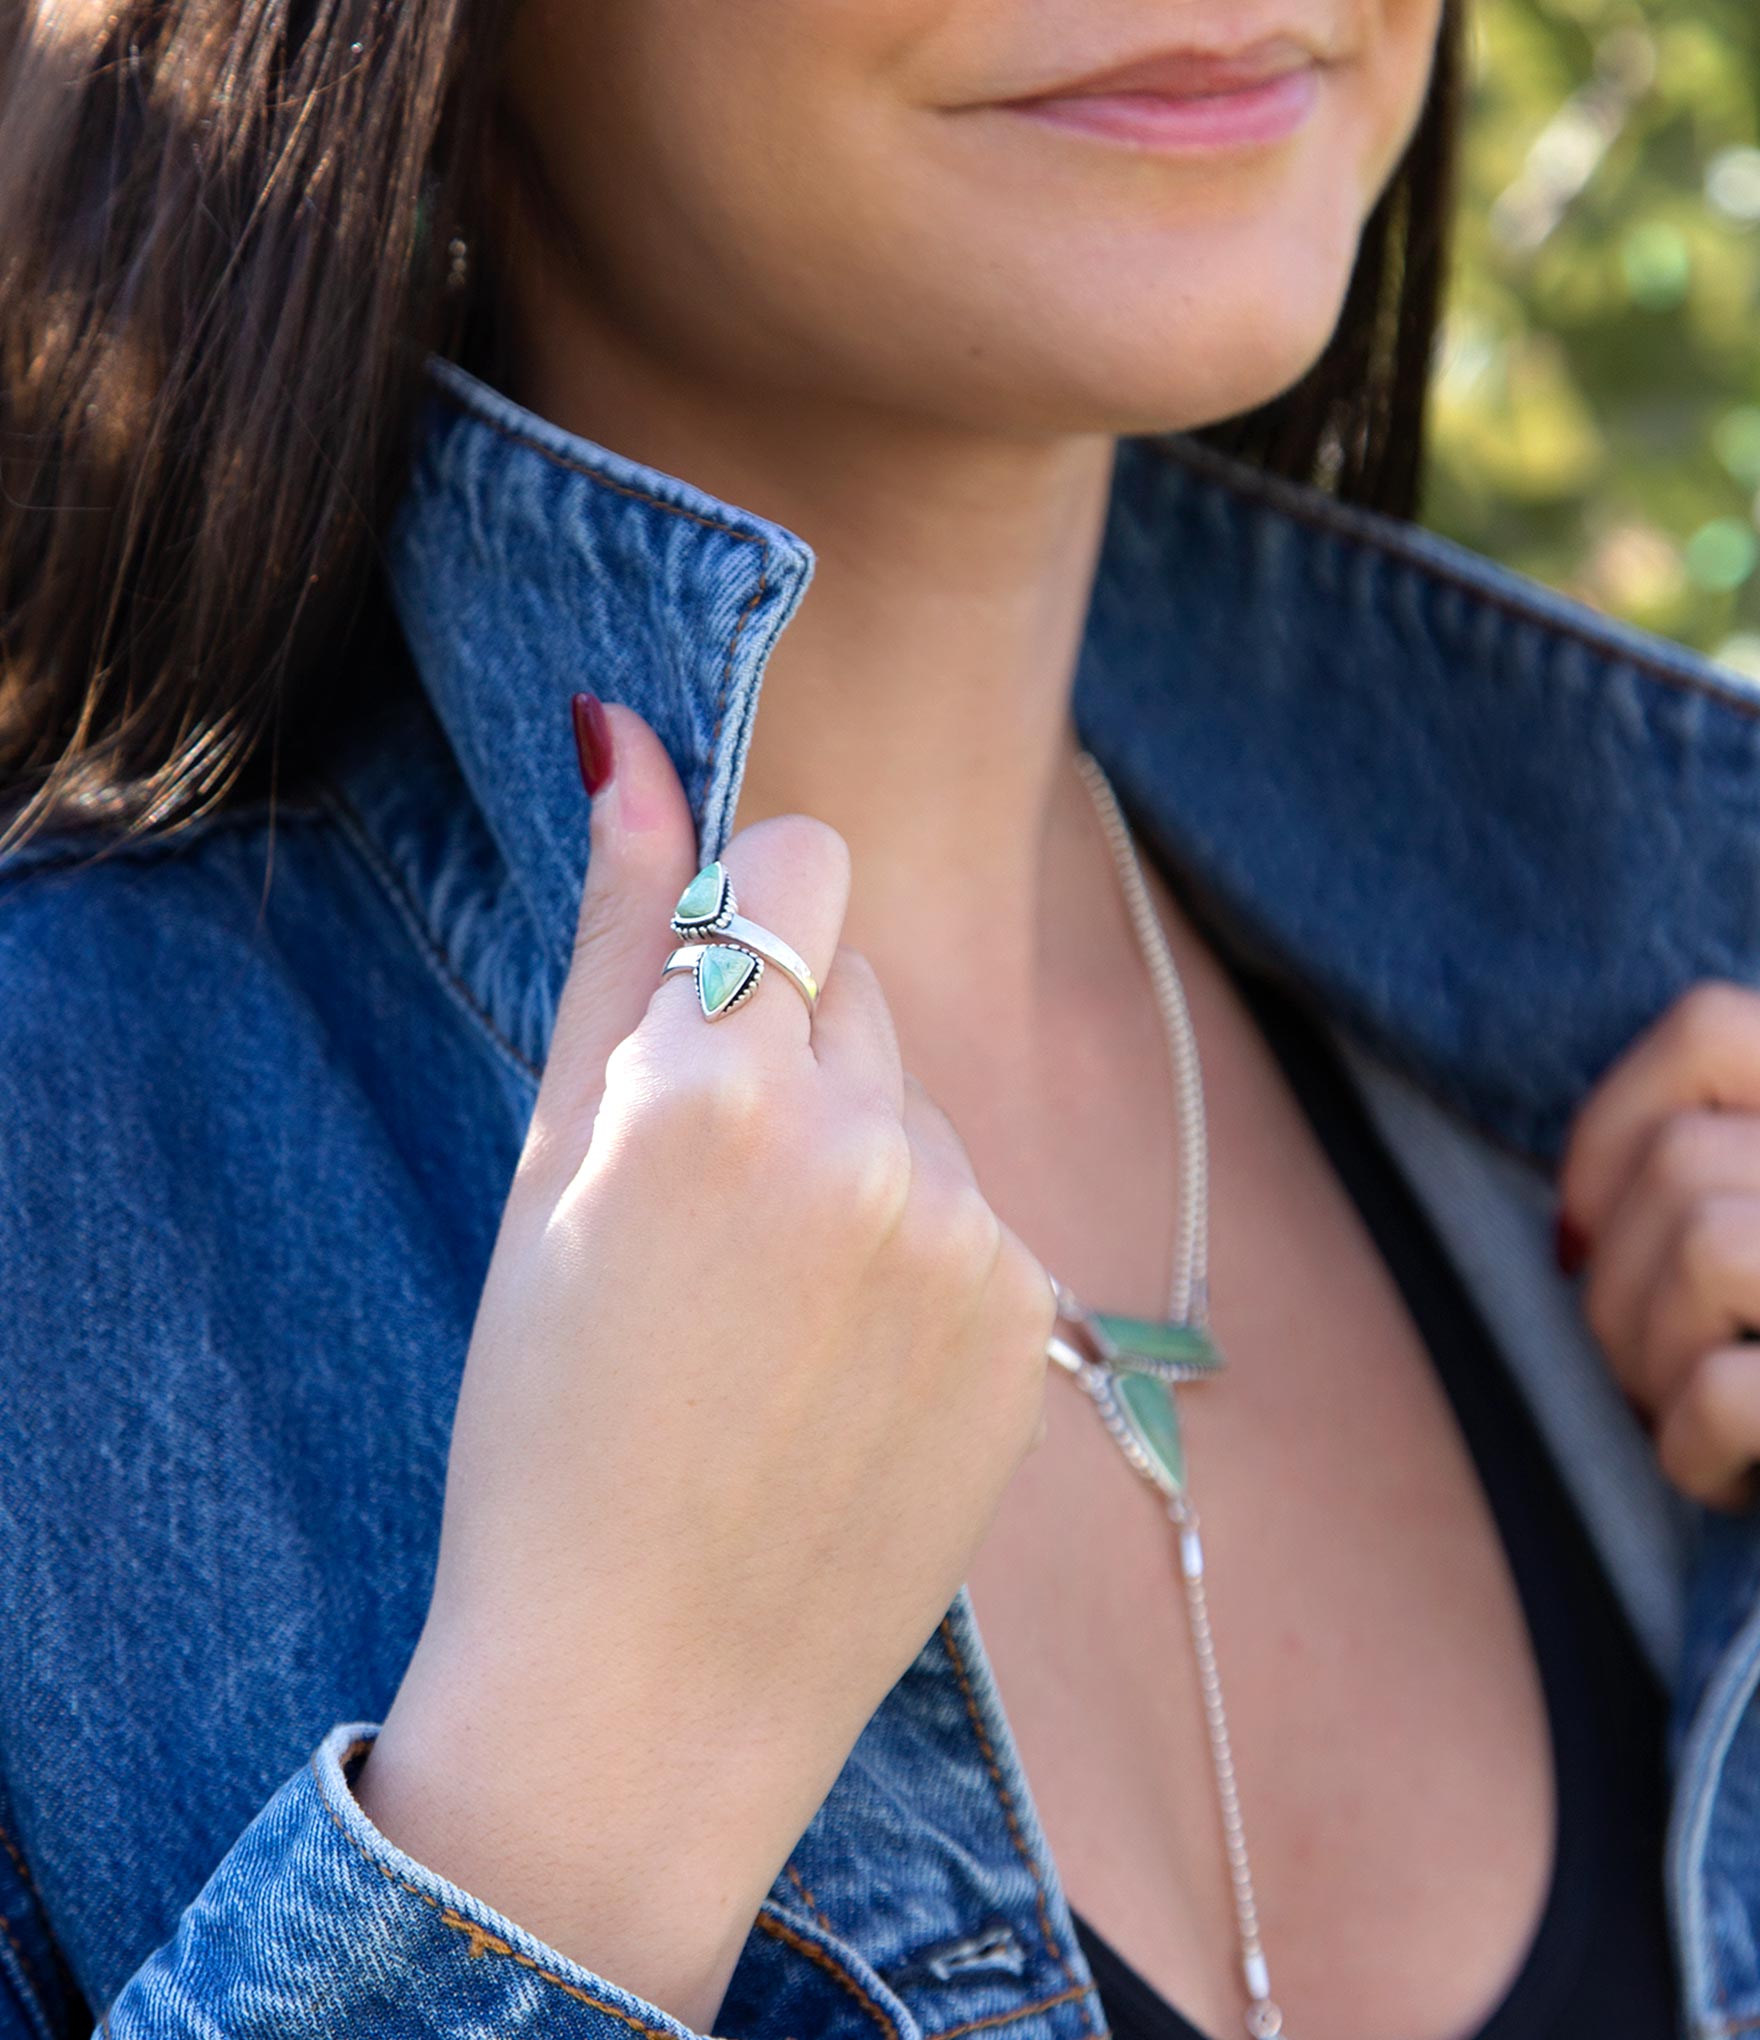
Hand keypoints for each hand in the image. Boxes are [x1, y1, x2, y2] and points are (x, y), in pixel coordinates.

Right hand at [354, 702, 1055, 2030]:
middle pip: (866, 984)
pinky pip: (974, 1212)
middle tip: (706, 1211)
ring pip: (918, 1104)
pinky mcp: (1025, 1316)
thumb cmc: (549, 1420)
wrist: (645, 1686)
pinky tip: (841, 1371)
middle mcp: (865, 1139)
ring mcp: (965, 1233)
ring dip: (856, 1159)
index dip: (756, 926)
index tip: (711, 1013)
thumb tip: (627, 737)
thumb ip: (614, 935)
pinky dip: (918, 1256)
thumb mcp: (549, 1166)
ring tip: (769, 1314)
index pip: (807, 861)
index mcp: (714, 1084)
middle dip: (793, 1052)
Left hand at [1557, 981, 1759, 1509]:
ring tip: (1678, 1414)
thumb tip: (1568, 1226)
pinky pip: (1730, 1387)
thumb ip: (1712, 1178)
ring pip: (1702, 1246)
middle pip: (1680, 1159)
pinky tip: (1717, 1476)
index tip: (1576, 1231)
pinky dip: (1691, 1448)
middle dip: (1613, 1282)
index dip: (1607, 1126)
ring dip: (1647, 1358)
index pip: (1708, 1025)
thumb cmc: (1759, 1345)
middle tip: (1639, 1367)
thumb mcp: (1750, 1225)